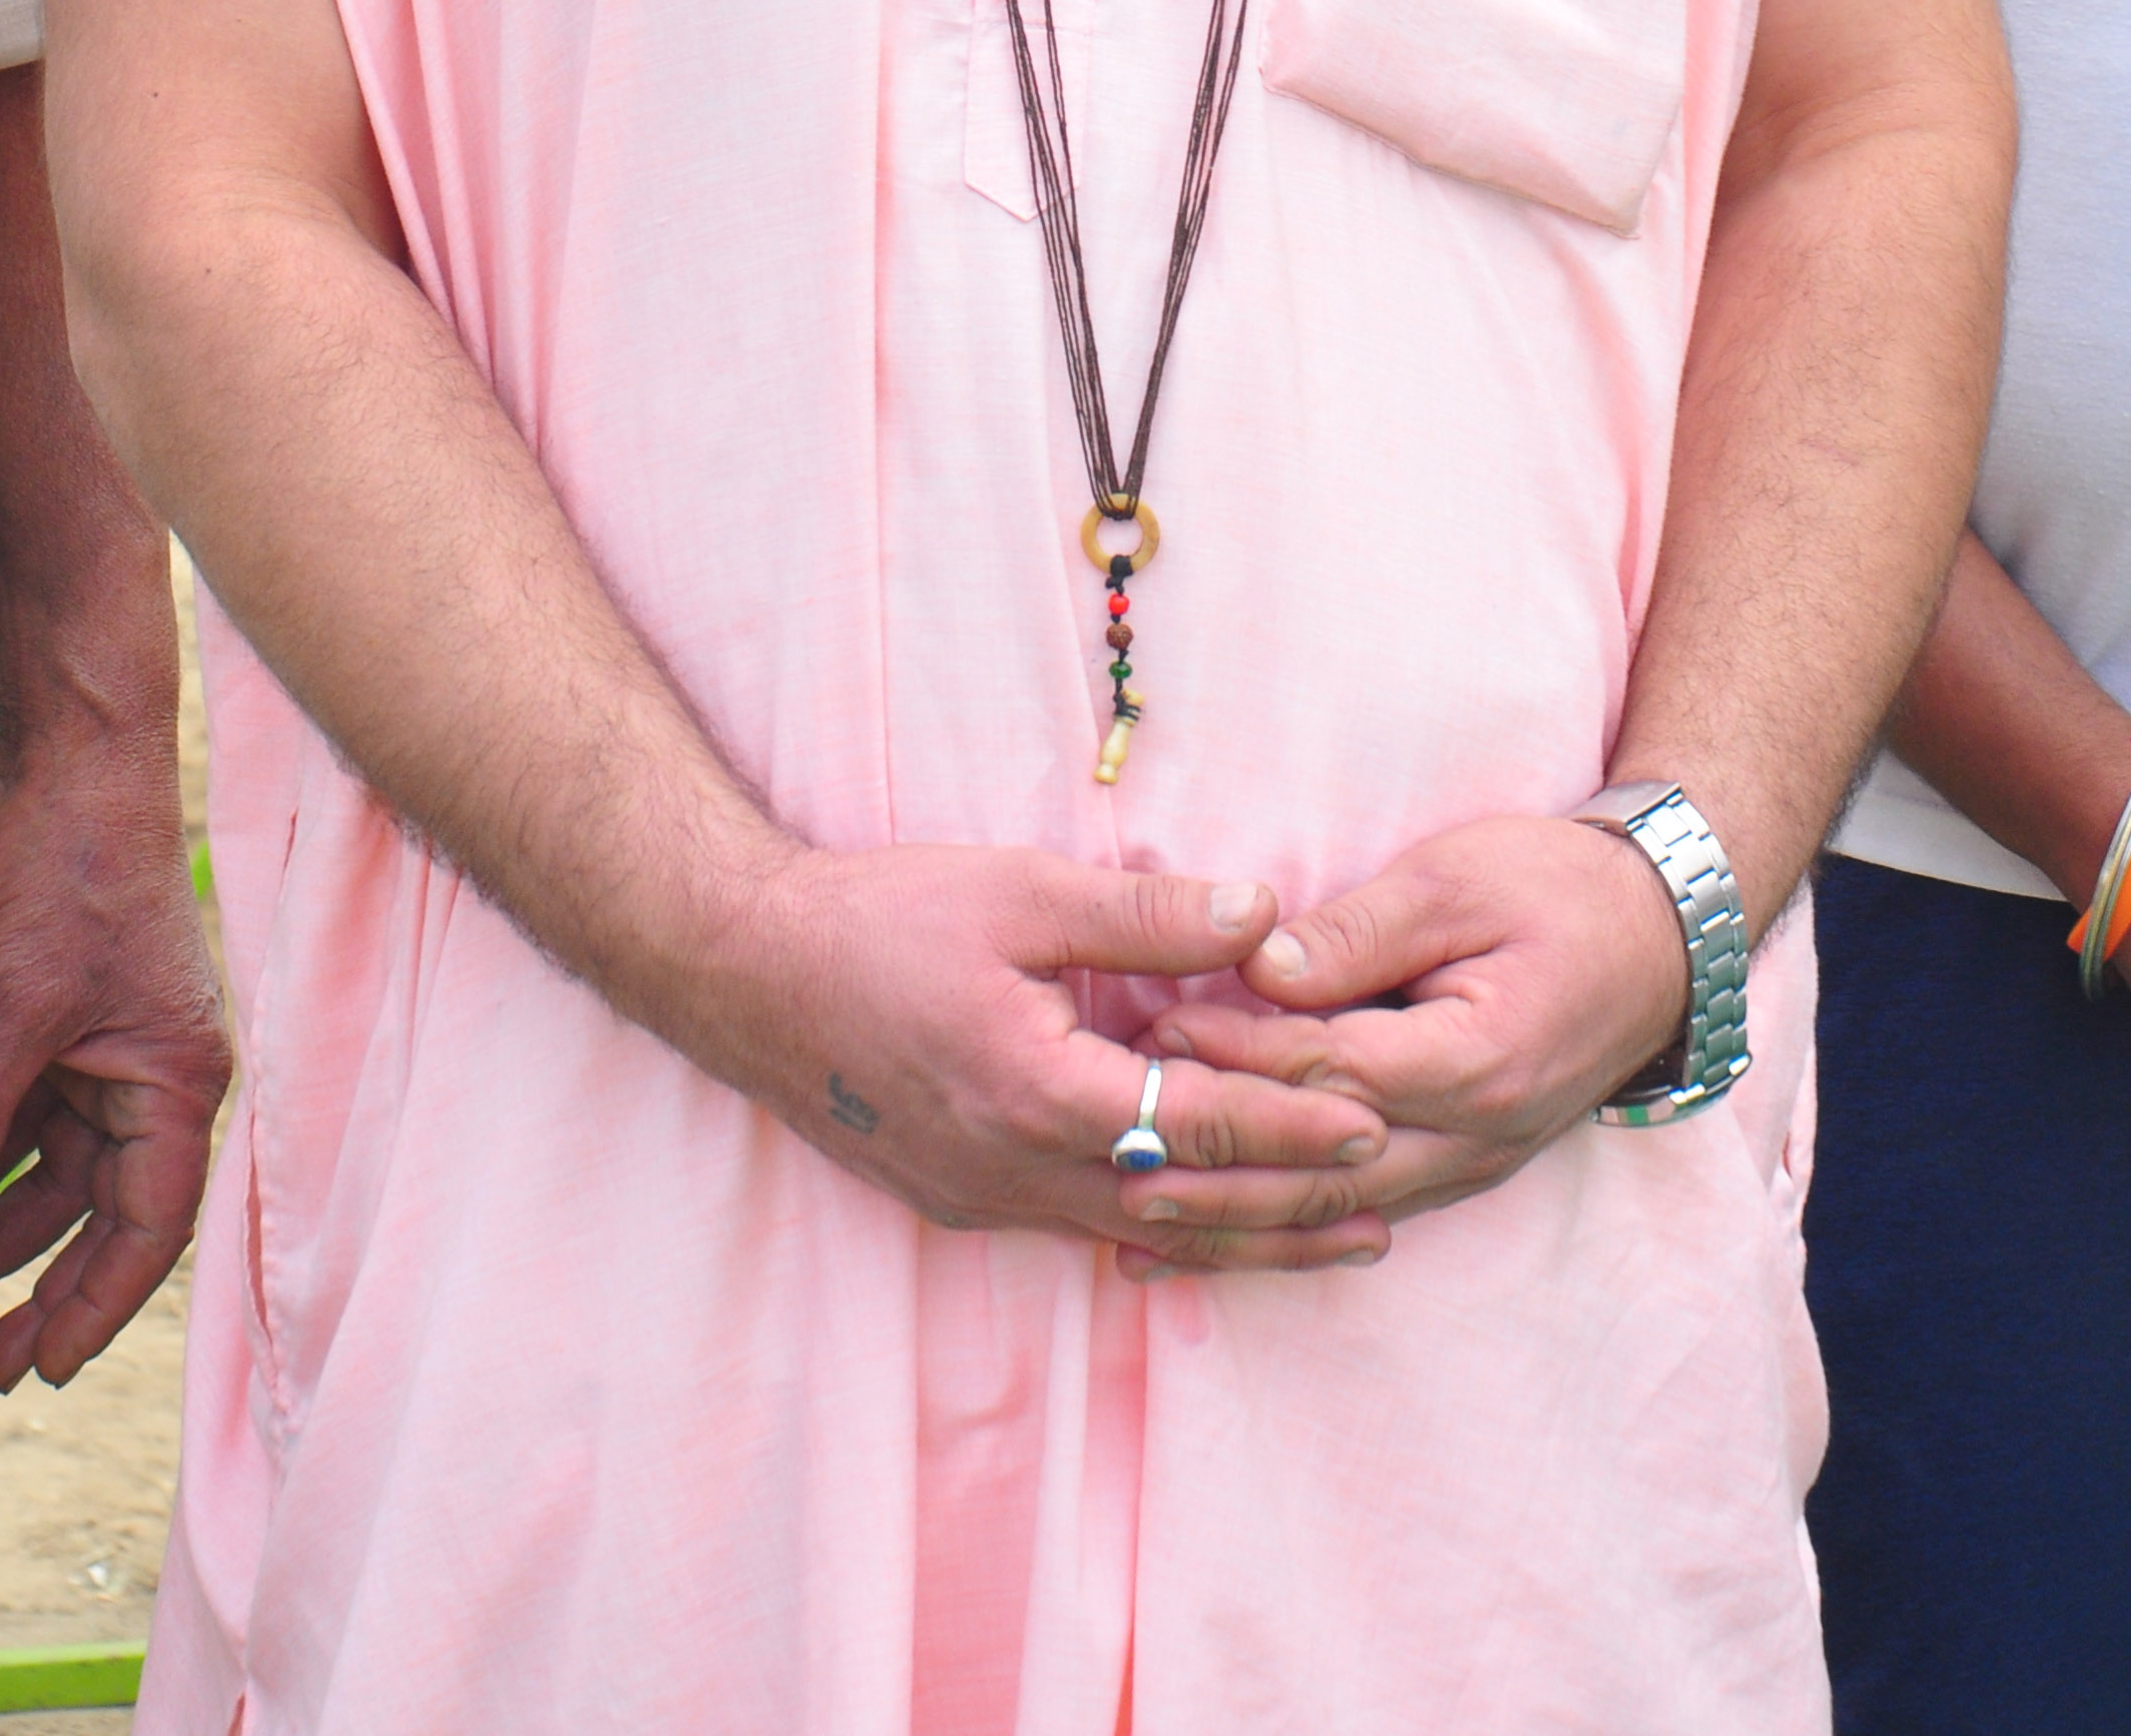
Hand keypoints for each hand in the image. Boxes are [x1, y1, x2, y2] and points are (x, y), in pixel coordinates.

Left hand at [0, 726, 231, 1389]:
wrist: (78, 761)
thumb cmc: (77, 871)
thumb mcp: (11, 1009)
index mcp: (178, 1081)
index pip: (147, 1225)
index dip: (96, 1304)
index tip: (42, 1366)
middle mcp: (157, 1077)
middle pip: (104, 1213)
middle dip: (43, 1285)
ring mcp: (114, 1051)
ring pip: (58, 1172)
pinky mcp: (71, 1024)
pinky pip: (30, 1120)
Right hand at [701, 850, 1395, 1270]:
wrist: (745, 972)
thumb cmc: (878, 919)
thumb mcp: (1019, 892)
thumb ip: (1144, 915)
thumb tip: (1263, 913)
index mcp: (1037, 1093)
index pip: (1196, 1126)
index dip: (1290, 1125)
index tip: (1372, 1117)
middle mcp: (1017, 1170)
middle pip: (1184, 1208)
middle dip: (1290, 1208)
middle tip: (1385, 1198)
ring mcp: (987, 1196)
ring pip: (1142, 1234)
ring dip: (1240, 1237)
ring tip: (1331, 1238)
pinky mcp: (965, 1197)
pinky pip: (1087, 1228)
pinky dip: (1164, 1231)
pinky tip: (1206, 1228)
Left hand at [1129, 816, 1691, 1275]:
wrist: (1659, 939)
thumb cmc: (1558, 888)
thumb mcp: (1457, 878)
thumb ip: (1359, 931)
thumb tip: (1261, 966)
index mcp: (1476, 1060)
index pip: (1329, 1070)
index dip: (1237, 1052)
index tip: (1156, 1026)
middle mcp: (1474, 1138)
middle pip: (1320, 1168)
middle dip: (1212, 1162)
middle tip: (1111, 1146)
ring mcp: (1471, 1167)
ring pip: (1334, 1213)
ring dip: (1234, 1222)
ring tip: (1131, 1222)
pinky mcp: (1461, 1170)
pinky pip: (1360, 1214)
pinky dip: (1284, 1230)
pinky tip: (1218, 1239)